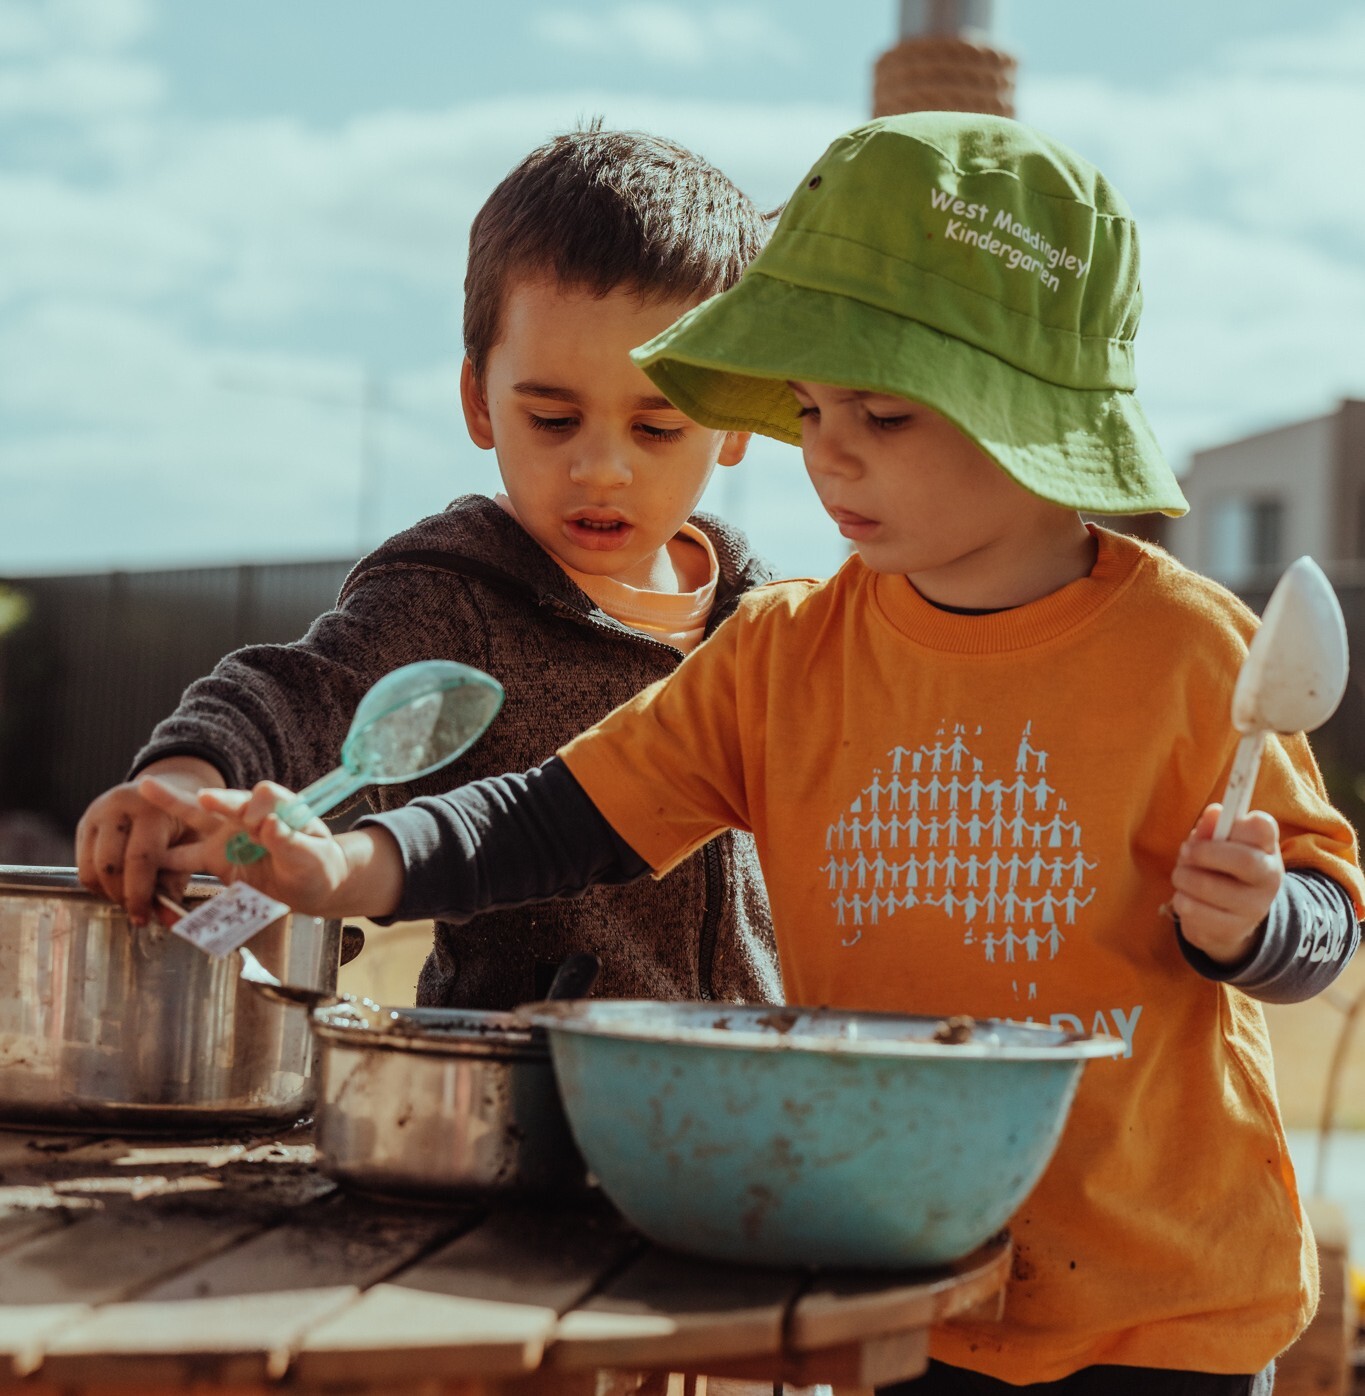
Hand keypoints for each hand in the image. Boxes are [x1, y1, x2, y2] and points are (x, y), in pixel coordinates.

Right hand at [76, 757, 223, 924]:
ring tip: (127, 898)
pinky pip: (82, 864)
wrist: (166, 789)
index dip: (139, 894)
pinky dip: (97, 883)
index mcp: (153, 809)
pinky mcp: (84, 823)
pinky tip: (117, 885)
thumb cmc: (184, 823)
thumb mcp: (192, 845)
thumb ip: (177, 882)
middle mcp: (120, 806)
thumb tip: (167, 922)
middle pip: (109, 865)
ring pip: (90, 867)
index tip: (143, 919)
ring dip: (106, 892)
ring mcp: (97, 813)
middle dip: (121, 896)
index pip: (140, 859)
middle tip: (136, 911)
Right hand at [139, 777, 402, 919]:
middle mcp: (249, 817)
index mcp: (278, 808)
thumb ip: (292, 842)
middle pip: (224, 800)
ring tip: (144, 790)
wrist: (311, 886)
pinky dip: (166, 863)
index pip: (264, 796)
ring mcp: (228, 837)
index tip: (262, 826)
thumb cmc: (318, 865)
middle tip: (193, 793)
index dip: (260, 807)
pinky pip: (187, 860)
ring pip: (197, 820)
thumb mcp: (313, 856)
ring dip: (172, 807)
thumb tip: (272, 825)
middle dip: (209, 796)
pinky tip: (142, 859)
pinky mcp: (216, 860)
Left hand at [1170, 804, 1283, 965]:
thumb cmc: (1220, 868)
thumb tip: (1213, 812)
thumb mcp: (1218, 844)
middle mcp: (1269, 879)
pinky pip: (1195, 911)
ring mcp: (1254, 908)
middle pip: (1243, 860)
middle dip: (1203, 853)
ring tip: (1181, 876)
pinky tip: (1186, 899)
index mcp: (1266, 849)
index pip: (1263, 828)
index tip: (1216, 824)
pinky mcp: (1232, 931)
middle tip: (1185, 852)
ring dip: (1183, 877)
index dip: (1236, 822)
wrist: (1229, 918)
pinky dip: (1181, 901)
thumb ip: (1213, 827)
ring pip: (1210, 887)